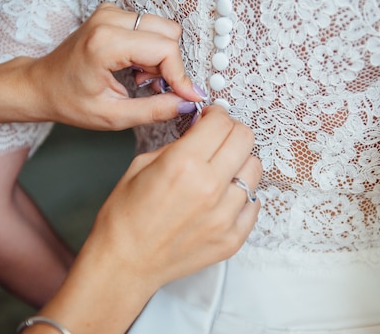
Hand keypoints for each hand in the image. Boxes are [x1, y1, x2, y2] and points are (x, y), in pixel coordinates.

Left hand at [26, 3, 203, 129]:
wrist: (40, 84)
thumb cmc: (69, 102)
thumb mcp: (113, 116)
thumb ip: (154, 110)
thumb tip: (188, 104)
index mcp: (105, 43)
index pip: (164, 49)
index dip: (180, 76)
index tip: (188, 97)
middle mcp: (109, 18)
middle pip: (169, 33)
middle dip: (169, 65)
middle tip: (152, 88)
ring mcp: (110, 11)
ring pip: (162, 28)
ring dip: (160, 58)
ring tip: (139, 80)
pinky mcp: (112, 12)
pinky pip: (150, 26)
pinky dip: (150, 49)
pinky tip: (133, 68)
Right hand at [89, 104, 261, 287]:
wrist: (125, 264)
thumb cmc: (125, 217)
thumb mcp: (141, 165)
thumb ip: (178, 145)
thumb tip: (201, 131)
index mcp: (184, 164)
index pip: (222, 122)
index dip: (216, 115)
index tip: (211, 119)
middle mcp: (210, 188)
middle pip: (245, 139)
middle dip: (232, 131)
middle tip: (219, 138)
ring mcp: (225, 216)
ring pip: (254, 169)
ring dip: (239, 163)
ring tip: (221, 170)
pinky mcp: (233, 238)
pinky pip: (254, 203)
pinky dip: (241, 195)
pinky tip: (222, 197)